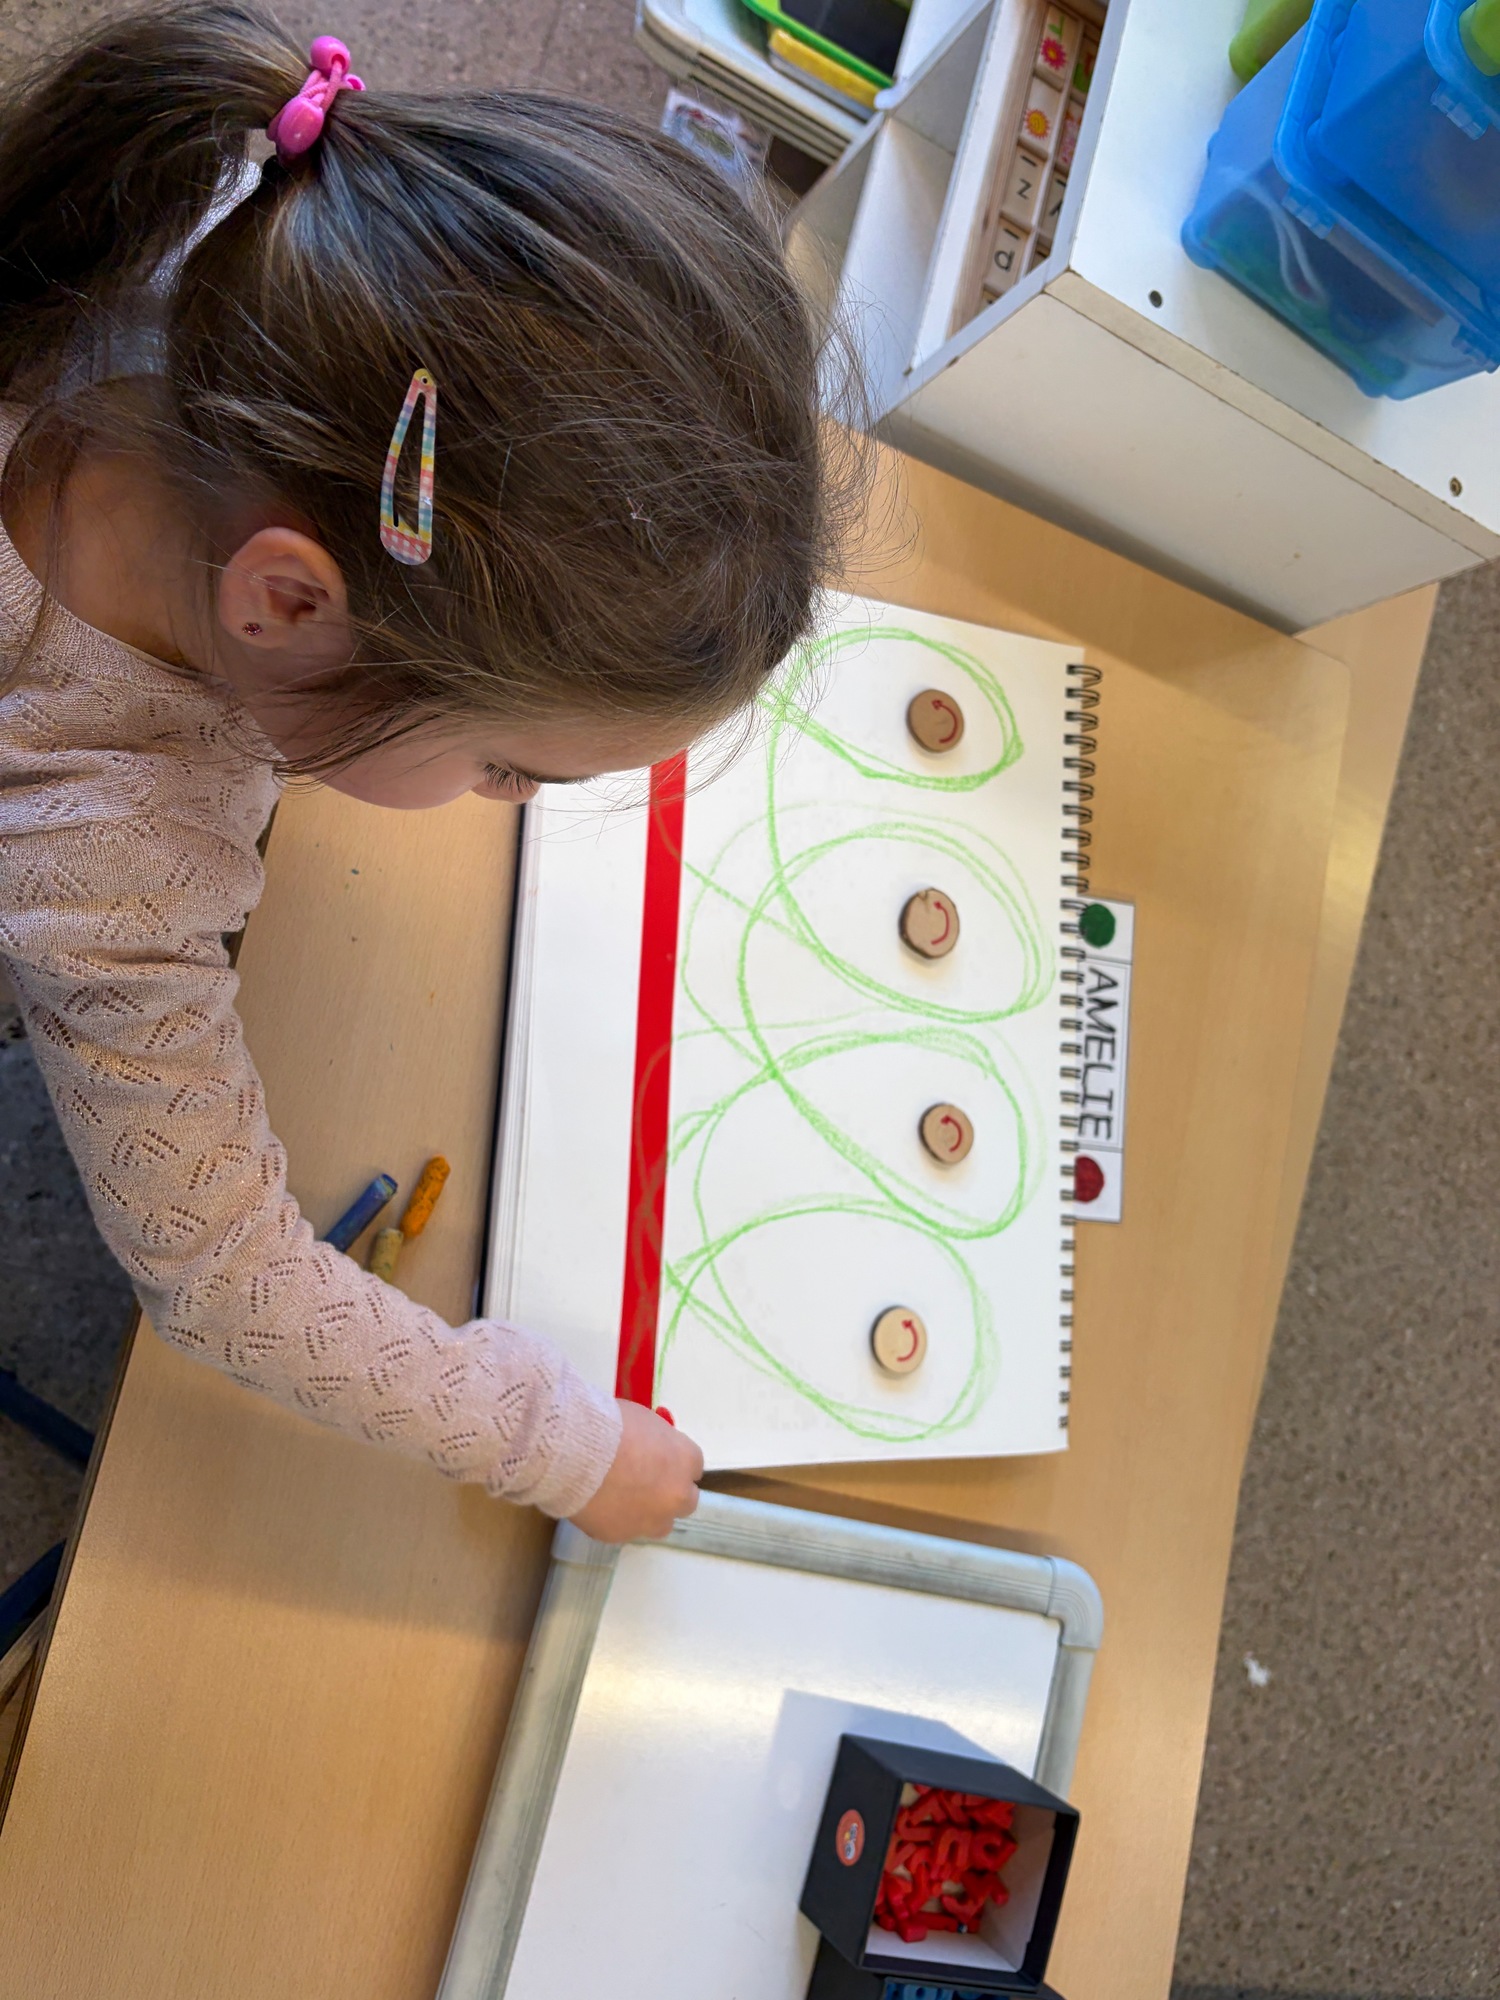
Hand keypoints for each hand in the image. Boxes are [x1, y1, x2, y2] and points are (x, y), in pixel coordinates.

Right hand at [568, 1400, 703, 1543]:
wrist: (574, 1452)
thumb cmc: (611, 1425)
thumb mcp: (645, 1421)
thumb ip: (658, 1442)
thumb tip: (652, 1450)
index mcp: (685, 1461)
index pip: (694, 1467)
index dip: (675, 1463)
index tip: (660, 1459)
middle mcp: (676, 1496)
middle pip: (685, 1500)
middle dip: (670, 1492)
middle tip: (646, 1481)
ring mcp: (649, 1520)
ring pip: (659, 1524)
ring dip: (648, 1512)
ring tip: (621, 1497)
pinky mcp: (620, 1536)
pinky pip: (624, 1529)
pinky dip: (616, 1519)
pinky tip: (598, 1503)